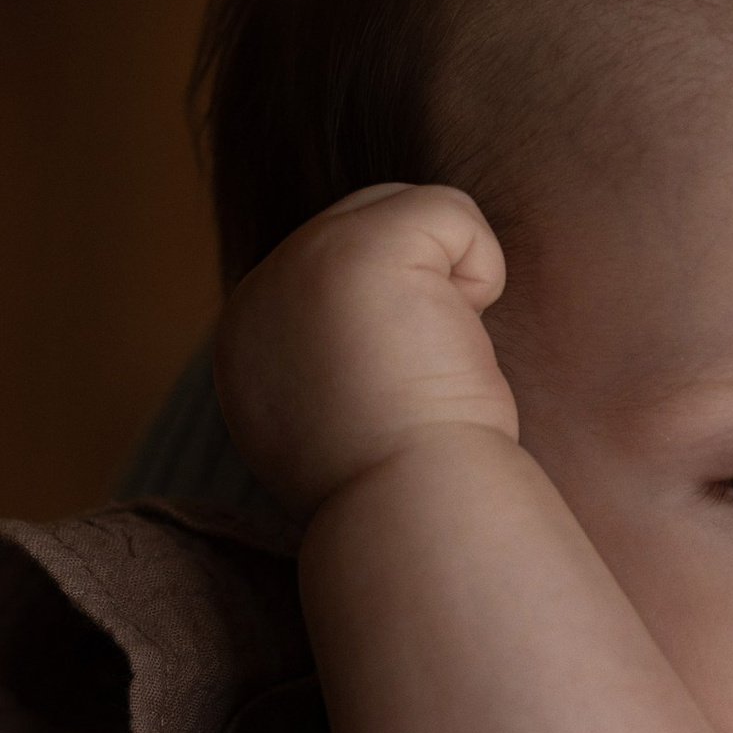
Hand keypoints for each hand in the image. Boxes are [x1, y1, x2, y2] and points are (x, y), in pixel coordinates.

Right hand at [211, 180, 519, 516]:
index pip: (335, 283)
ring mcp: (298, 263)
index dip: (394, 329)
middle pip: (366, 230)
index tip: (395, 408)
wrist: (414, 521)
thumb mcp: (352, 425)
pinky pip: (449, 210)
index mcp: (250, 350)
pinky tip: (459, 340)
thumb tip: (397, 317)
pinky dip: (482, 269)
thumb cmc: (413, 494)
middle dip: (420, 301)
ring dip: (452, 292)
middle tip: (421, 388)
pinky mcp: (355, 248)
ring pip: (405, 214)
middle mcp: (257, 299)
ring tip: (437, 367)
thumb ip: (346, 362)